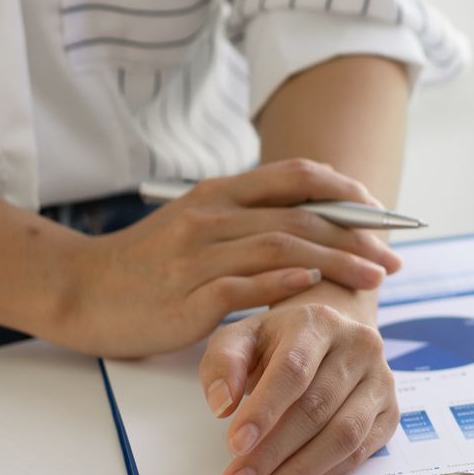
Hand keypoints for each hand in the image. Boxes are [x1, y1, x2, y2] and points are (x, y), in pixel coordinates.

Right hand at [57, 159, 402, 356]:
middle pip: (301, 216)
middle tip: (394, 257)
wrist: (79, 291)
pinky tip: (313, 288)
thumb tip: (315, 220)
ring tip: (375, 277)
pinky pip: (242, 286)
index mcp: (219, 194)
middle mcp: (212, 218)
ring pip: (281, 248)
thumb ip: (249, 217)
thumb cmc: (147, 264)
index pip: (296, 176)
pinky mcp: (186, 298)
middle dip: (358, 235)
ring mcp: (197, 256)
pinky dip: (282, 285)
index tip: (382, 212)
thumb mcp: (198, 224)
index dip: (346, 191)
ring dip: (336, 261)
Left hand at [200, 293, 396, 474]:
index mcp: (319, 323)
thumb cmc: (280, 342)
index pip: (294, 370)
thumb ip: (223, 363)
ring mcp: (381, 380)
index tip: (235, 446)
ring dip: (299, 472)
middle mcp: (359, 347)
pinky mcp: (391, 411)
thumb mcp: (241, 338)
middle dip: (272, 454)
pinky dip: (325, 474)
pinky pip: (361, 452)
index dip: (264, 411)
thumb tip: (222, 405)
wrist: (330, 338)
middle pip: (317, 408)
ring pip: (344, 435)